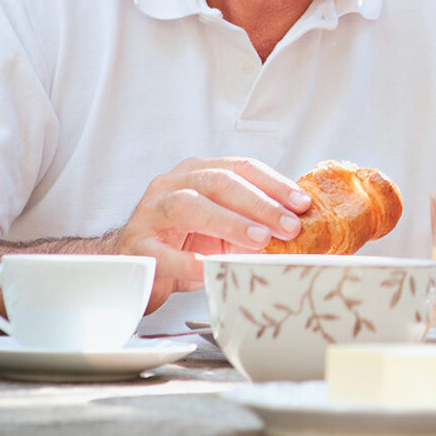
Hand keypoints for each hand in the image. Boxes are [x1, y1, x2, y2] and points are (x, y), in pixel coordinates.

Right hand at [107, 157, 311, 310]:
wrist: (133, 265)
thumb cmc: (183, 242)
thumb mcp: (223, 226)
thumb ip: (254, 220)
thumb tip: (301, 227)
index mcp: (197, 173)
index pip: (240, 168)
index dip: (274, 184)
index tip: (302, 204)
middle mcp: (172, 185)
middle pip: (218, 183)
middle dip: (259, 204)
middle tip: (288, 226)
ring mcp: (150, 214)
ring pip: (189, 206)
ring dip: (229, 222)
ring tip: (259, 239)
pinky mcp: (136, 247)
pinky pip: (162, 252)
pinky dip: (189, 261)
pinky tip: (212, 267)